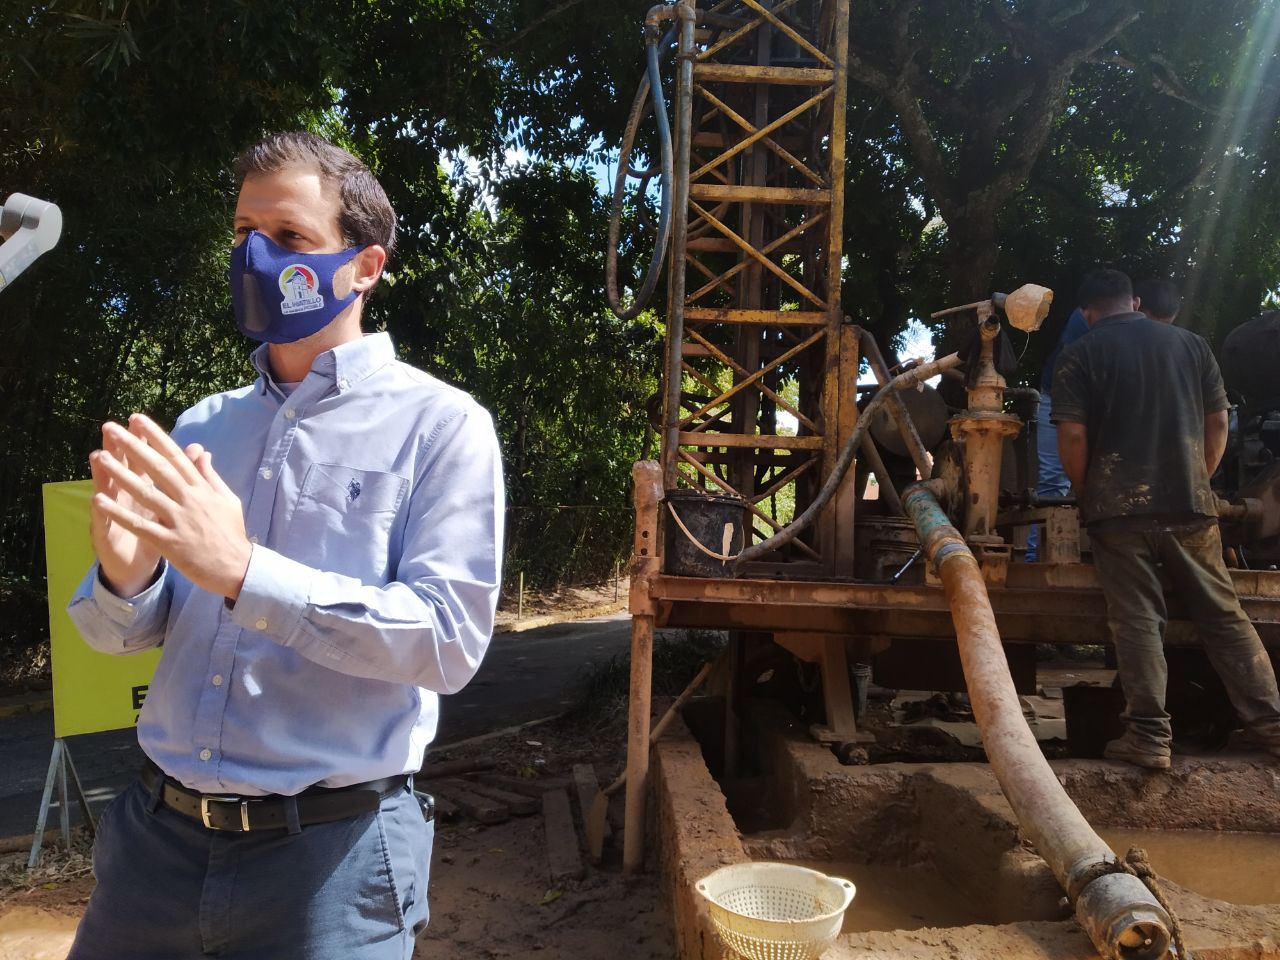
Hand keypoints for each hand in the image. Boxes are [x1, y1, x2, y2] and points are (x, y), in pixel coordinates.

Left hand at [90, 414, 252, 600]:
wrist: (238, 568)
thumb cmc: (232, 533)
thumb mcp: (227, 499)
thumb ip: (210, 475)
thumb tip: (201, 451)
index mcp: (202, 489)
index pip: (176, 456)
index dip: (156, 436)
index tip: (138, 419)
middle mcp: (190, 500)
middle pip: (158, 468)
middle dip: (134, 446)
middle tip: (111, 428)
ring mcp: (179, 521)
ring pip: (146, 493)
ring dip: (122, 475)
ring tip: (101, 458)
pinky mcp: (170, 542)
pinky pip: (140, 525)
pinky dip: (119, 513)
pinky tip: (100, 501)